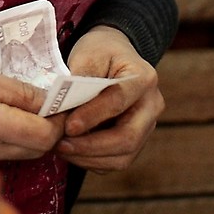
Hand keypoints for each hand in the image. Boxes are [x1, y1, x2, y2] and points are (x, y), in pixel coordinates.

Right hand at [0, 57, 62, 165]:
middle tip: (43, 104)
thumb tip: (50, 102)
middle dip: (46, 130)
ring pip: (18, 155)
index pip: (46, 137)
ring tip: (17, 108)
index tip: (58, 102)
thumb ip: (20, 92)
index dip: (58, 121)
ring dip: (26, 136)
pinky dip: (6, 141)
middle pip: (36, 151)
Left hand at [55, 26, 162, 171]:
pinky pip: (117, 161)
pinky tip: (72, 152)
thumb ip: (79, 81)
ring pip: (124, 156)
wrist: (114, 55)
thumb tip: (64, 111)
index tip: (68, 126)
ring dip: (89, 158)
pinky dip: (92, 162)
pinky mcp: (137, 141)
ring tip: (61, 149)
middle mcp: (152, 105)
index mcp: (144, 78)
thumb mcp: (88, 54)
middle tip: (61, 145)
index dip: (92, 116)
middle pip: (128, 138)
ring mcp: (147, 126)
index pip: (118, 102)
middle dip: (91, 147)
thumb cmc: (100, 52)